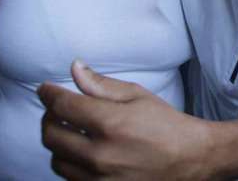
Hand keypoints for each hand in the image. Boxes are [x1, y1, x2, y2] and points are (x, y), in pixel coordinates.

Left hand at [39, 60, 209, 180]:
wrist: (193, 160)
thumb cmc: (167, 125)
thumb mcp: (137, 96)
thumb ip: (101, 84)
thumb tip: (75, 68)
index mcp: (110, 123)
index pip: (62, 106)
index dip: (48, 94)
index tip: (45, 89)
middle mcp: (101, 155)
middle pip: (51, 135)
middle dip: (49, 117)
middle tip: (57, 109)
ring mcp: (100, 179)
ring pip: (56, 160)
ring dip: (58, 143)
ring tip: (70, 131)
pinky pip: (70, 179)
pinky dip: (70, 163)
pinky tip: (82, 152)